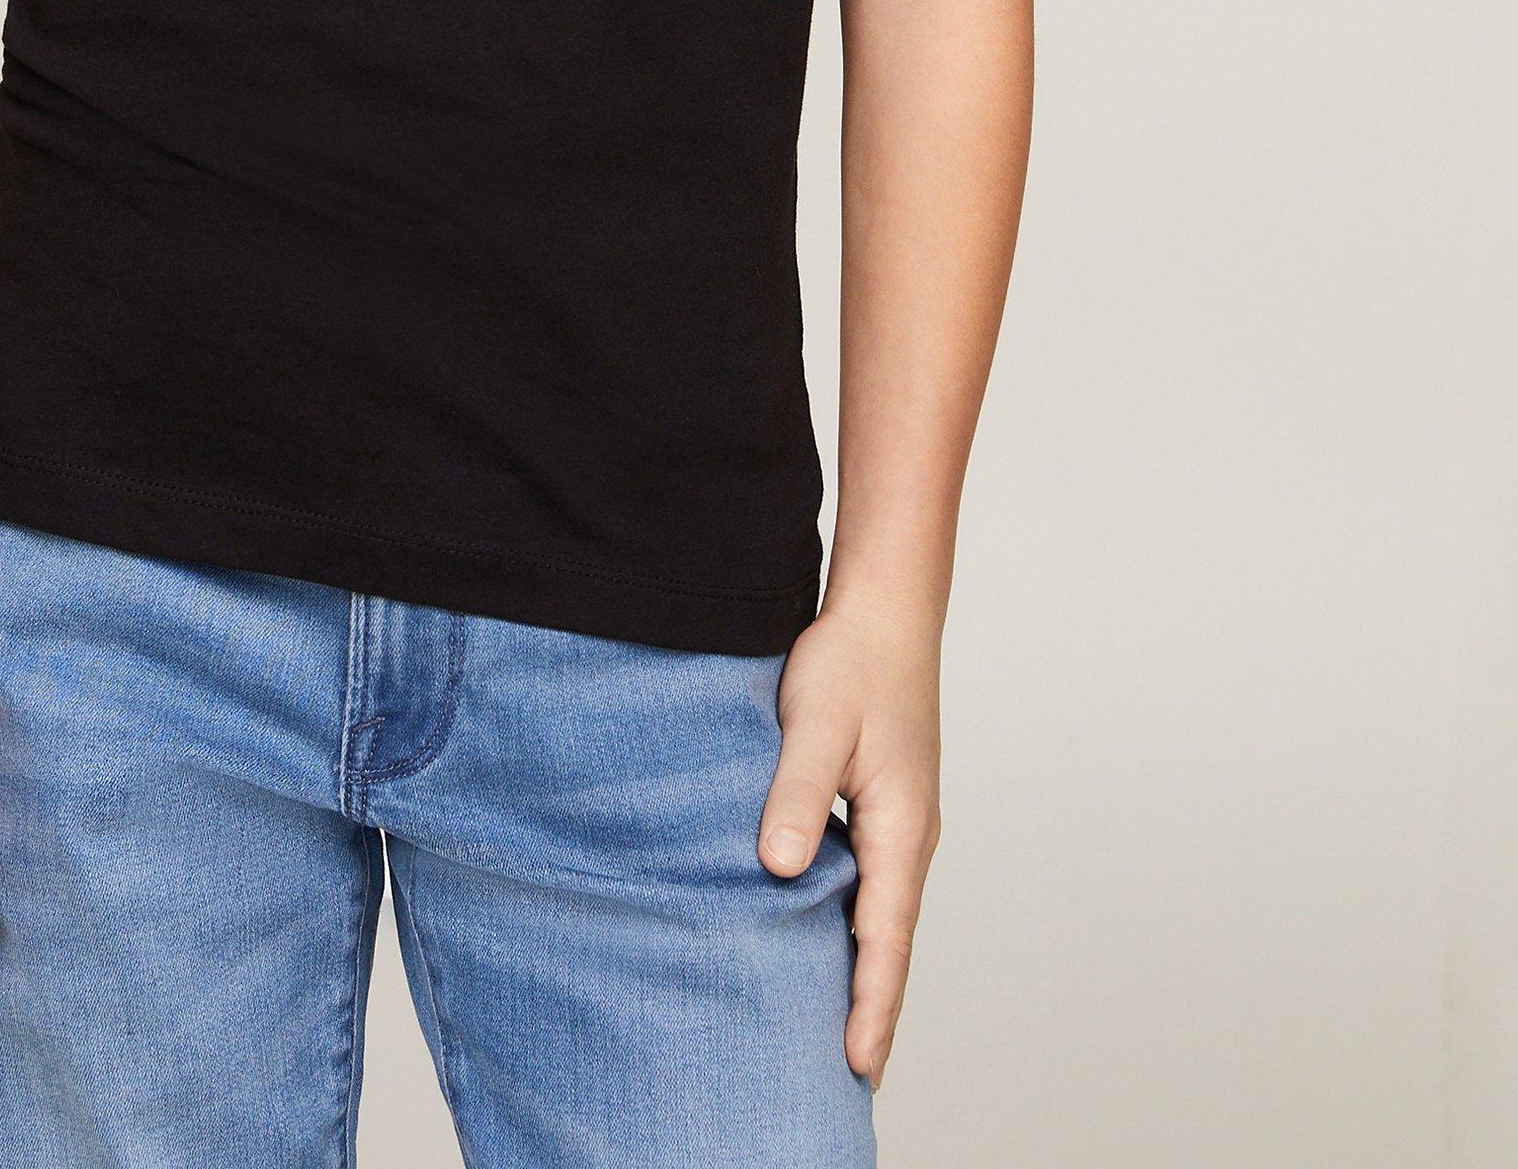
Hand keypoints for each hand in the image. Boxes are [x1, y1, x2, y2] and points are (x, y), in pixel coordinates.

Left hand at [755, 595, 942, 1089]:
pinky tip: (825, 945)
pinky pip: (871, 887)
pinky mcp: (883, 809)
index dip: (872, 1003)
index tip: (858, 1064)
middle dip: (875, 1010)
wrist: (885, 610)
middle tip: (851, 1080)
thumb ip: (798, 793)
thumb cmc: (852, 661)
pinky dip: (855, 929)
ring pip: (882, 917)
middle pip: (891, 942)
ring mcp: (900, 825)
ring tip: (837, 1034)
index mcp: (901, 826)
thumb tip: (780, 868)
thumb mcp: (817, 721)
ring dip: (866, 973)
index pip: (886, 936)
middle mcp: (909, 837)